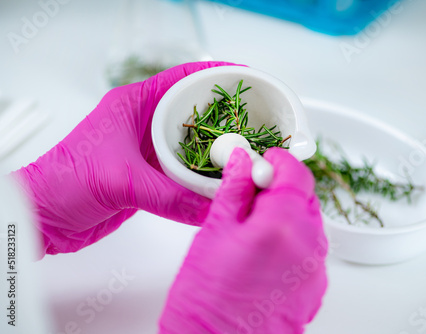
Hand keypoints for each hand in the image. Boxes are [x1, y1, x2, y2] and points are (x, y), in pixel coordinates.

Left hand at [12, 61, 236, 255]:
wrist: (45, 215)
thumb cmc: (67, 182)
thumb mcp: (122, 181)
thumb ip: (170, 195)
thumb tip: (213, 207)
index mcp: (136, 105)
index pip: (184, 78)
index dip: (217, 75)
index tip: (247, 79)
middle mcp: (145, 123)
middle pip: (195, 110)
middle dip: (226, 115)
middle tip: (257, 123)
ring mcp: (149, 149)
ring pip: (193, 143)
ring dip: (217, 149)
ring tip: (247, 153)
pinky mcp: (151, 175)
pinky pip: (185, 171)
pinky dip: (203, 176)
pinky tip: (221, 181)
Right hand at [159, 148, 327, 333]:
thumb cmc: (206, 299)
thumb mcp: (214, 233)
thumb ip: (234, 190)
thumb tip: (241, 162)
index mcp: (281, 225)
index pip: (296, 173)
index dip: (279, 160)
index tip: (263, 160)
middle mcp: (307, 246)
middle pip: (305, 196)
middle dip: (281, 188)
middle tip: (253, 193)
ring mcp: (315, 269)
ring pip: (308, 222)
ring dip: (287, 214)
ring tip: (254, 228)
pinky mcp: (315, 287)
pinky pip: (309, 250)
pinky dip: (292, 240)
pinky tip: (264, 252)